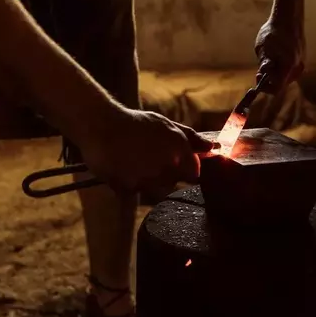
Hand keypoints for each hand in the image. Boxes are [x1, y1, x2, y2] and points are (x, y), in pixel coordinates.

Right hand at [78, 105, 215, 193]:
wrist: (102, 125)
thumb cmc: (136, 124)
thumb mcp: (166, 126)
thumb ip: (191, 139)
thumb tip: (213, 148)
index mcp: (180, 152)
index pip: (193, 175)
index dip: (183, 171)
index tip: (171, 165)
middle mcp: (168, 167)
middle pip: (172, 183)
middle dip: (162, 175)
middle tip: (145, 159)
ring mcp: (149, 179)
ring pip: (153, 189)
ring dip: (145, 181)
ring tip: (132, 162)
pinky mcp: (130, 188)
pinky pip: (133, 192)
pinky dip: (127, 185)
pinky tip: (121, 168)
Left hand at [255, 19, 304, 93]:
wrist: (288, 18)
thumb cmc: (273, 32)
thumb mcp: (262, 49)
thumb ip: (263, 64)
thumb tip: (263, 75)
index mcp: (288, 67)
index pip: (277, 88)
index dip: (266, 87)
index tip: (258, 77)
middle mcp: (298, 68)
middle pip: (282, 84)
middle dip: (270, 80)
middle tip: (259, 71)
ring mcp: (301, 64)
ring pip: (286, 77)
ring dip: (275, 74)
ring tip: (267, 61)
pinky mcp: (302, 59)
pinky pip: (290, 69)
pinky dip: (281, 68)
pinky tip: (276, 56)